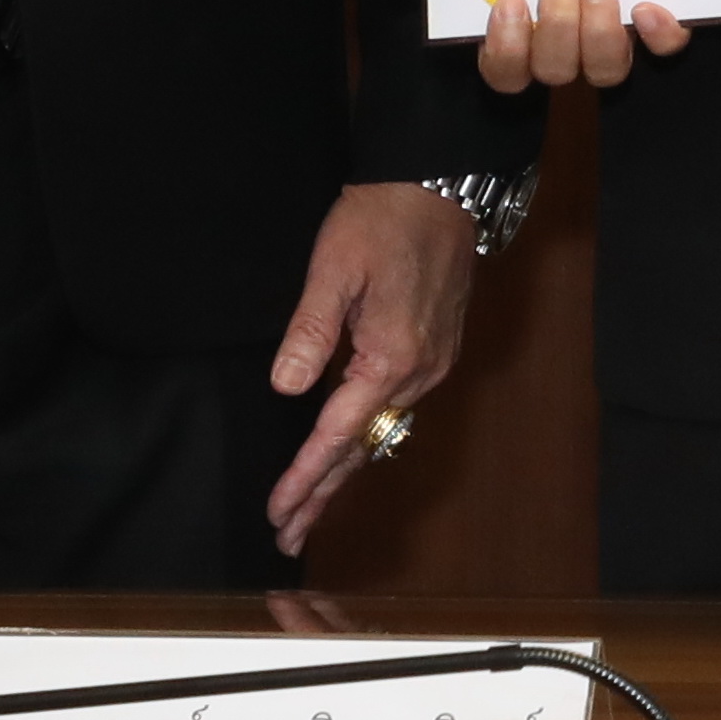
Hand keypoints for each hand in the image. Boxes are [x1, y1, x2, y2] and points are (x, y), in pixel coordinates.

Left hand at [262, 186, 475, 553]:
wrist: (442, 184)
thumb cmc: (382, 219)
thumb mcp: (333, 269)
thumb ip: (309, 331)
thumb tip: (286, 388)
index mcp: (392, 355)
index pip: (338, 433)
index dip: (305, 477)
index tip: (278, 514)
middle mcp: (421, 370)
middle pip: (366, 447)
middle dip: (325, 494)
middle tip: (289, 535)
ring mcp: (435, 361)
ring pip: (383, 431)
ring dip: (345, 469)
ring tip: (311, 504)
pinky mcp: (438, 348)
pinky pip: (398, 409)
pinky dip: (367, 438)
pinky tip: (348, 448)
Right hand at [397, 0, 687, 89]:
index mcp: (512, 29)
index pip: (504, 72)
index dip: (507, 51)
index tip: (508, 2)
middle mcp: (560, 41)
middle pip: (555, 72)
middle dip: (558, 31)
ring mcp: (608, 33)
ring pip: (606, 71)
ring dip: (601, 35)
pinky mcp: (654, 20)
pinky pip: (665, 49)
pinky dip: (663, 37)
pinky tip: (650, 7)